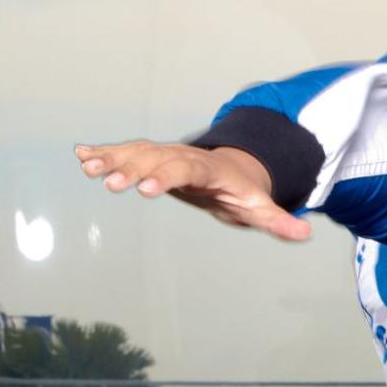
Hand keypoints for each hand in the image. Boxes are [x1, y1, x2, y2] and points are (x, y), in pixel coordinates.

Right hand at [74, 140, 311, 241]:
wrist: (230, 171)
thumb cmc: (243, 193)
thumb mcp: (260, 208)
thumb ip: (278, 222)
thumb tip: (306, 233)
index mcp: (207, 169)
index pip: (186, 170)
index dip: (167, 177)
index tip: (146, 191)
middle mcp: (182, 156)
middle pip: (156, 160)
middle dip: (135, 170)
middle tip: (112, 185)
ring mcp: (164, 155)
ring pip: (137, 153)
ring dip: (112, 159)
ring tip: (87, 167)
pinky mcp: (151, 158)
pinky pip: (126, 152)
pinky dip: (104, 153)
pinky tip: (80, 155)